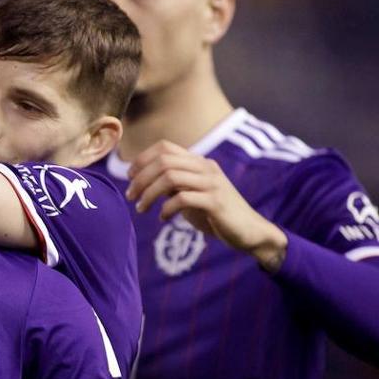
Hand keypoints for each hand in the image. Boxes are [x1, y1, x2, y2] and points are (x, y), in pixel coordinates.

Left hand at [125, 140, 287, 270]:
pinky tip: (162, 218)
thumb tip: (144, 181)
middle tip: (130, 196)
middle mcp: (205, 167)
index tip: (129, 176)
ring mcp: (212, 183)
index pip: (165, 147)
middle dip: (141, 178)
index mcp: (198, 162)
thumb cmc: (216, 214)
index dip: (142, 158)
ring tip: (140, 208)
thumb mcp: (191, 195)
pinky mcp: (216, 202)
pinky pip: (183, 198)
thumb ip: (172, 185)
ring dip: (149, 193)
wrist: (250, 231)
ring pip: (170, 177)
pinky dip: (166, 208)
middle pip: (164, 161)